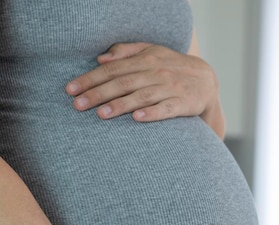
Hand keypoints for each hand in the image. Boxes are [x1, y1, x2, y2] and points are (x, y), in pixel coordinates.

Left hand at [65, 42, 223, 134]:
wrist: (207, 81)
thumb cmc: (173, 67)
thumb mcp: (153, 52)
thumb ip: (127, 52)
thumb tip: (101, 58)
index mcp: (146, 59)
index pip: (113, 69)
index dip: (90, 78)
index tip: (71, 90)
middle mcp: (157, 72)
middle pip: (124, 82)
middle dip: (99, 93)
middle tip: (78, 105)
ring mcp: (171, 88)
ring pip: (142, 96)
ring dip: (121, 105)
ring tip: (101, 114)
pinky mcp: (184, 104)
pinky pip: (166, 109)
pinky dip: (152, 113)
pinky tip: (137, 118)